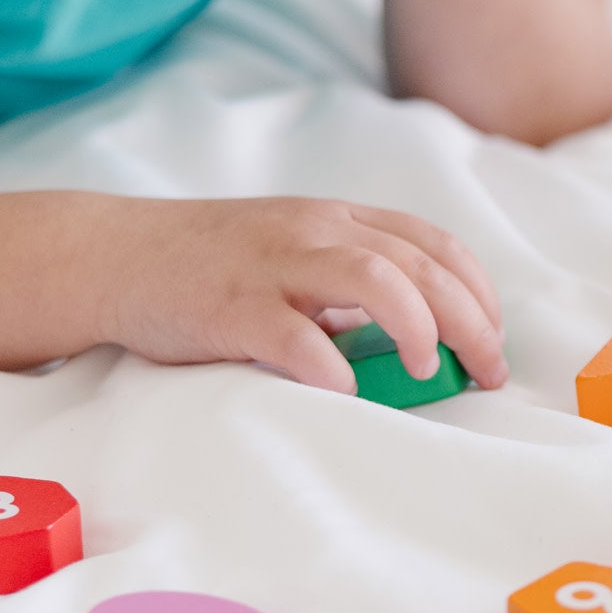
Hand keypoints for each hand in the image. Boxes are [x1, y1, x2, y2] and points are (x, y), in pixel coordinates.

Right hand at [103, 196, 507, 395]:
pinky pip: (292, 334)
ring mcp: (274, 265)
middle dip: (469, 320)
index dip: (478, 291)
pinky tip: (346, 392)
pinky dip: (328, 365)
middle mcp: (315, 232)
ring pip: (372, 279)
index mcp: (338, 220)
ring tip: (431, 372)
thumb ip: (350, 286)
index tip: (495, 339)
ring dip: (416, 325)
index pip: (433, 243)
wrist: (116, 254)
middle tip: (488, 371)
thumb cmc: (214, 267)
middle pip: (418, 266)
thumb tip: (420, 340)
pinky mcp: (231, 307)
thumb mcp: (293, 257)